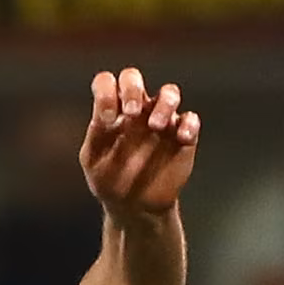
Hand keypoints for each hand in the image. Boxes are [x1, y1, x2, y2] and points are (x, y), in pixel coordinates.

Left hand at [80, 67, 199, 215]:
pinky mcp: (182, 136)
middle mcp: (136, 110)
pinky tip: (181, 138)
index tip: (107, 119)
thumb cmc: (109, 180)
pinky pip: (190, 120)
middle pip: (134, 78)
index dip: (105, 92)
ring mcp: (161, 120)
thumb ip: (95, 136)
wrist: (134, 207)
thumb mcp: (93, 161)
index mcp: (111, 112)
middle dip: (132, 88)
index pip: (106, 83)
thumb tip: (106, 116)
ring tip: (155, 126)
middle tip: (131, 112)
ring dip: (164, 104)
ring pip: (169, 93)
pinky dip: (188, 125)